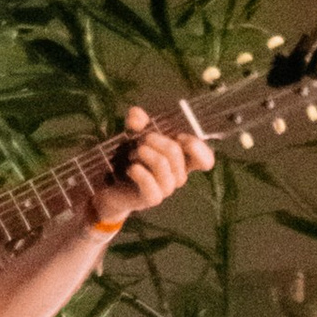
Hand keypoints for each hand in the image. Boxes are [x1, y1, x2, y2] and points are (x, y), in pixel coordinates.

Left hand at [87, 108, 213, 233]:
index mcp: (182, 159)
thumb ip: (137, 121)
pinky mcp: (152, 198)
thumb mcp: (134, 133)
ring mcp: (166, 188)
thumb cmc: (129, 157)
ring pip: (163, 164)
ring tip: (132, 154)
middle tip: (139, 141)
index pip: (206, 159)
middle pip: (176, 152)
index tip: (178, 136)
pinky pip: (151, 183)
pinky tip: (130, 168)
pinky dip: (138, 171)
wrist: (111, 185)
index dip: (197, 147)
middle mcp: (178, 175)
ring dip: (143, 153)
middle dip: (154, 139)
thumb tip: (137, 118)